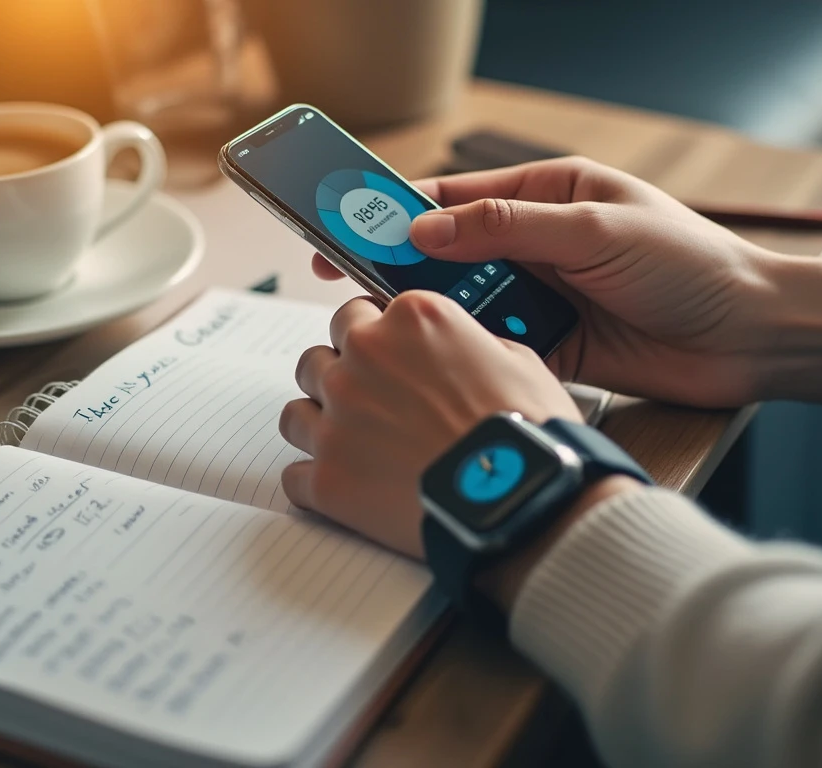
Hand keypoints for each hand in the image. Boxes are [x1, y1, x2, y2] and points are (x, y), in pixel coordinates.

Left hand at [280, 291, 581, 557]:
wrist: (520, 501)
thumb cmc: (527, 432)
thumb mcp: (516, 360)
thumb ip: (465, 344)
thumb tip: (451, 354)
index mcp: (411, 320)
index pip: (360, 312)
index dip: (376, 339)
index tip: (388, 360)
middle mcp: (364, 358)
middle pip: (320, 357)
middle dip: (341, 378)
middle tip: (372, 406)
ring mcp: (338, 419)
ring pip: (297, 412)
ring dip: (321, 426)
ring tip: (355, 449)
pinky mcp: (327, 478)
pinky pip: (294, 475)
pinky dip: (316, 483)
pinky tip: (345, 489)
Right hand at [311, 157, 821, 407]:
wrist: (753, 337)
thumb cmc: (690, 265)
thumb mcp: (595, 229)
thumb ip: (508, 228)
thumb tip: (425, 230)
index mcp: (550, 195)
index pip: (456, 196)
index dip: (396, 211)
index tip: (343, 225)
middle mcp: (540, 243)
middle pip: (451, 253)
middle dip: (401, 268)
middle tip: (344, 285)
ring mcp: (545, 296)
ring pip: (468, 303)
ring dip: (440, 314)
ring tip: (399, 327)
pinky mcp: (553, 346)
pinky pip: (496, 345)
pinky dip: (473, 350)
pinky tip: (452, 358)